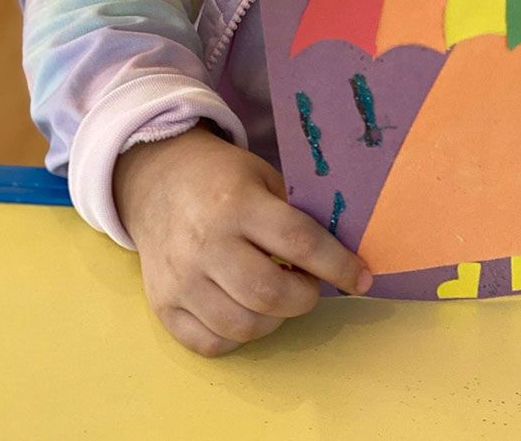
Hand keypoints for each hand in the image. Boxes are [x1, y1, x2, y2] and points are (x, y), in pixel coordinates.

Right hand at [112, 123, 371, 356]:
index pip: (299, 241)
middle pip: (269, 293)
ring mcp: (181, 278)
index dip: (338, 264)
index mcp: (237, 203)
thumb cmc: (222, 178)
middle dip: (305, 297)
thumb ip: (296, 213)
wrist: (158, 180)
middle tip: (310, 284)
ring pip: (243, 326)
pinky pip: (211, 344)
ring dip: (275, 319)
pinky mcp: (163, 305)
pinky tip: (247, 311)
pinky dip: (240, 337)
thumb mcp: (263, 177)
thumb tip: (342, 254)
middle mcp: (206, 243)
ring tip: (279, 295)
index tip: (362, 278)